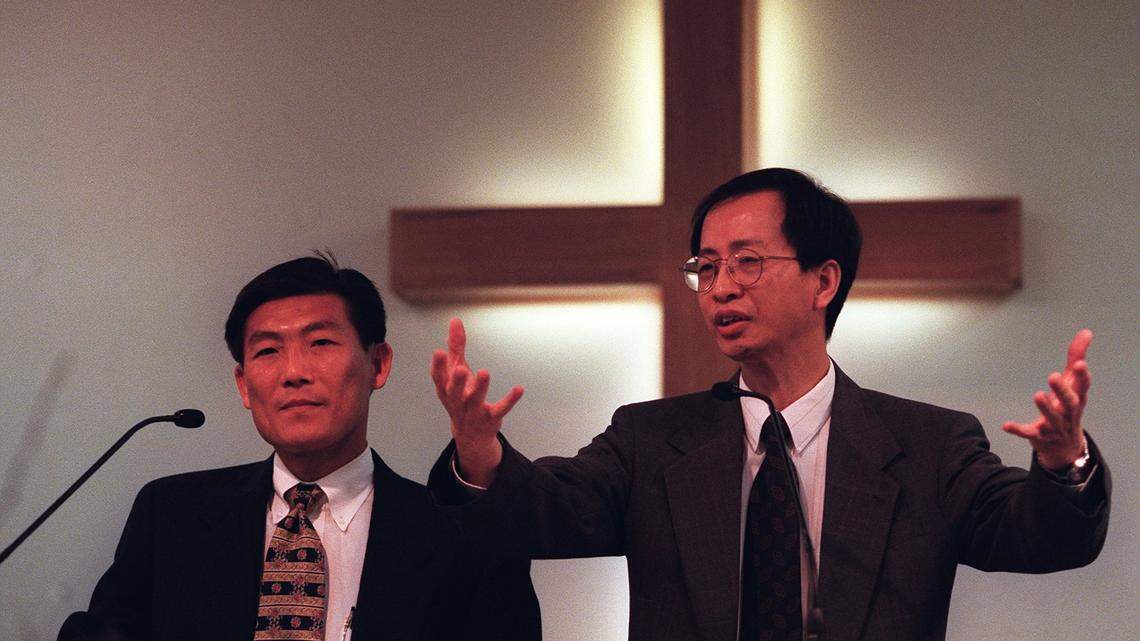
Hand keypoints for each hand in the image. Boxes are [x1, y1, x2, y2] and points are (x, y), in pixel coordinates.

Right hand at [430, 318, 523, 485]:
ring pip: (475, 401)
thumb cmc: (461, 396)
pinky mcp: (490, 418)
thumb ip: (456, 346)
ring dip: (480, 388)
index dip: (437, 366)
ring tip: (485, 373)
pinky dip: (509, 400)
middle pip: (454, 392)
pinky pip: (500, 409)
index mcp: (446, 389)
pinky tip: (519, 389)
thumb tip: (455, 321)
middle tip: (460, 369)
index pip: (438, 378)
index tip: (439, 352)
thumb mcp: (457, 370)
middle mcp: (457, 402)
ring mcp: (473, 411)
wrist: (470, 434)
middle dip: (456, 381)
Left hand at [1002, 329, 1092, 470]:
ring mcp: (1055, 427)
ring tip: (1038, 395)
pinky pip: (1029, 433)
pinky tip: (1006, 425)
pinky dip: (1018, 430)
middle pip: (1069, 403)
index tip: (1080, 364)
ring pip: (1052, 419)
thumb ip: (1076, 356)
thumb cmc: (1068, 406)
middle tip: (1053, 376)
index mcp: (1077, 398)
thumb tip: (1086, 331)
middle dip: (1063, 391)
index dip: (1083, 376)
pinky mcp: (1039, 436)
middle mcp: (1069, 414)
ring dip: (1046, 408)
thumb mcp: (1072, 383)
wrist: (1065, 447)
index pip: (1084, 387)